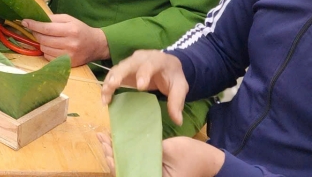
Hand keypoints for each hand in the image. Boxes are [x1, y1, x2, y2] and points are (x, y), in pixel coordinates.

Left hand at [22, 13, 108, 65]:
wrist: (96, 45)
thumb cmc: (80, 30)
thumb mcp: (69, 19)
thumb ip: (53, 18)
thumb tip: (36, 19)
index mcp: (71, 30)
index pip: (47, 28)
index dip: (34, 25)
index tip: (25, 21)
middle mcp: (70, 44)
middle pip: (44, 39)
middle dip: (36, 33)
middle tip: (36, 30)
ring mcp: (69, 56)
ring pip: (44, 49)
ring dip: (42, 43)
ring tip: (47, 39)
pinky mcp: (68, 64)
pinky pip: (48, 58)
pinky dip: (47, 51)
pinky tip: (53, 47)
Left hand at [97, 134, 223, 176]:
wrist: (210, 161)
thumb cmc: (192, 156)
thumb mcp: (169, 150)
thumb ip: (148, 149)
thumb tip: (126, 145)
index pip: (128, 173)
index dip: (115, 161)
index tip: (107, 147)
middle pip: (124, 170)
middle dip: (111, 156)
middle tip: (102, 139)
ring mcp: (150, 174)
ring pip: (128, 167)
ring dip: (116, 154)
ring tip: (104, 139)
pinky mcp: (152, 170)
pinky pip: (135, 163)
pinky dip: (125, 153)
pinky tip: (116, 142)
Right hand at [101, 50, 189, 125]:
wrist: (167, 66)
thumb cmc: (172, 76)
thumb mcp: (180, 87)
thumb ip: (177, 101)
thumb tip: (177, 120)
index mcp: (157, 60)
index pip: (149, 65)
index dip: (143, 74)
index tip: (140, 87)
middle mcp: (141, 58)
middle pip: (127, 64)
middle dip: (119, 74)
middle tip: (112, 86)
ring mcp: (130, 62)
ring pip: (117, 69)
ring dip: (109, 82)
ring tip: (105, 97)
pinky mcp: (123, 70)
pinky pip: (112, 75)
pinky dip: (107, 86)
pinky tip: (105, 99)